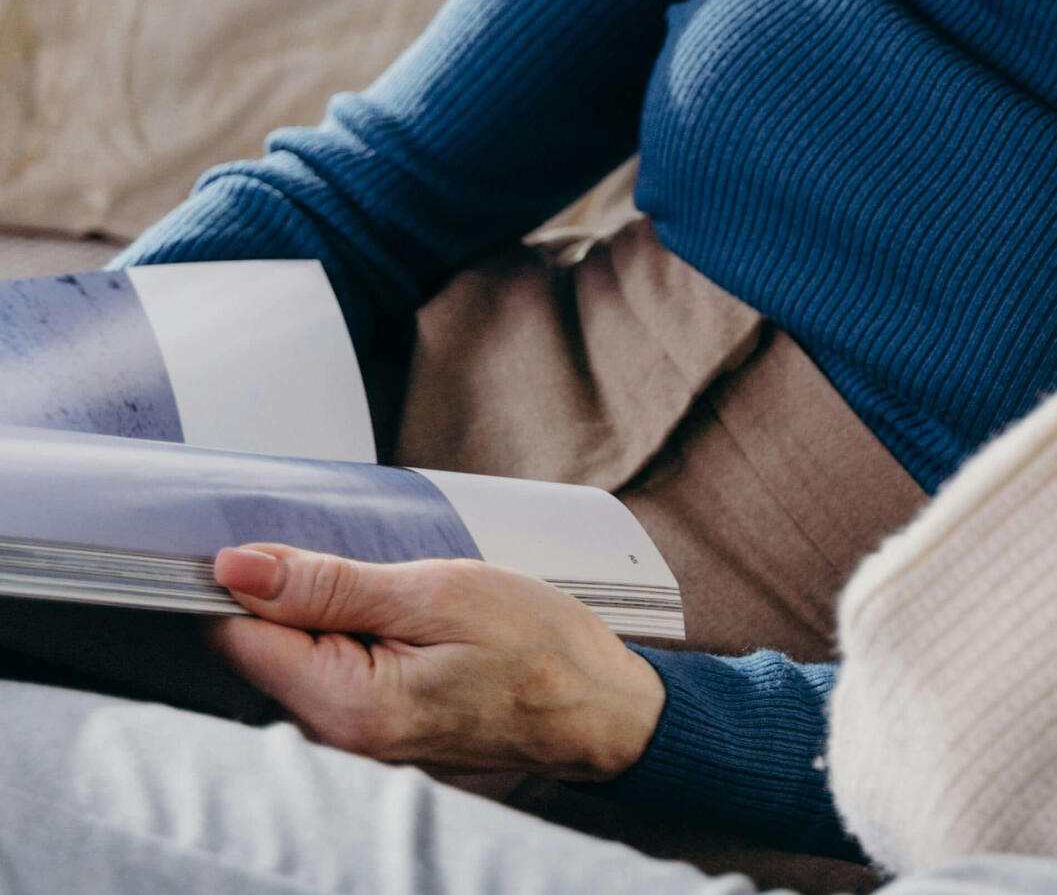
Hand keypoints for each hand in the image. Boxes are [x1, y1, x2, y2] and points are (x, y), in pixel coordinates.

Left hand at [206, 545, 666, 781]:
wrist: (597, 707)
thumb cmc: (537, 646)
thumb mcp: (439, 591)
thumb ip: (331, 585)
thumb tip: (238, 568)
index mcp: (346, 706)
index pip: (237, 636)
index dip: (241, 577)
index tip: (268, 534)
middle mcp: (335, 741)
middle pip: (260, 650)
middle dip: (290, 592)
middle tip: (364, 559)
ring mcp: (354, 746)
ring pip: (295, 660)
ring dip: (326, 613)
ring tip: (396, 590)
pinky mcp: (372, 738)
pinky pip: (328, 677)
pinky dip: (349, 637)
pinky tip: (400, 620)